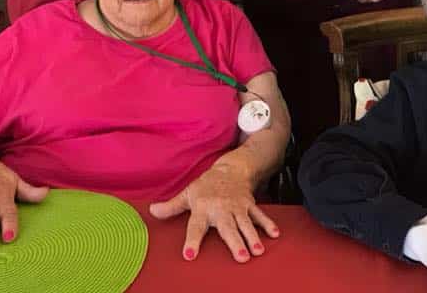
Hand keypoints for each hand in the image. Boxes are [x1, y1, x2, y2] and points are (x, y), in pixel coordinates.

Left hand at [149, 163, 279, 262]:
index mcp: (203, 208)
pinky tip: (274, 234)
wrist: (230, 168)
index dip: (192, 241)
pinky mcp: (249, 204)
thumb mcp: (188, 194)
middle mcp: (221, 209)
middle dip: (235, 242)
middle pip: (228, 228)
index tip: (190, 255)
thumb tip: (152, 211)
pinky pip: (259, 215)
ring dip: (252, 237)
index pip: (195, 226)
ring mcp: (237, 207)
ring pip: (245, 224)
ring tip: (257, 251)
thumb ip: (172, 206)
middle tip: (241, 257)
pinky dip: (267, 224)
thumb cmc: (207, 185)